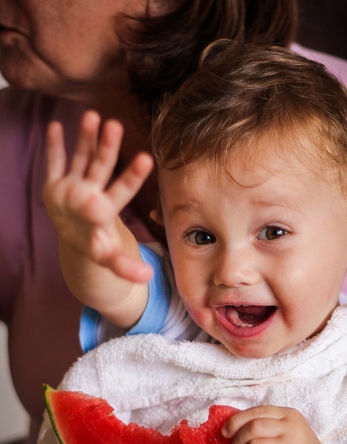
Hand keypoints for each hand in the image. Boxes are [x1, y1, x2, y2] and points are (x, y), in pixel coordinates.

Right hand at [44, 110, 153, 282]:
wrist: (78, 236)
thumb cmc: (97, 245)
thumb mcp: (109, 258)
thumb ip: (126, 267)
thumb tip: (147, 278)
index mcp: (105, 208)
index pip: (122, 190)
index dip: (133, 176)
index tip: (147, 159)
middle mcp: (91, 192)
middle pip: (101, 167)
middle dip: (108, 148)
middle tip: (116, 125)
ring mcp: (74, 186)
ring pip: (81, 158)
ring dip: (85, 138)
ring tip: (92, 116)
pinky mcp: (56, 185)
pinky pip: (54, 163)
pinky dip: (54, 147)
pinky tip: (55, 126)